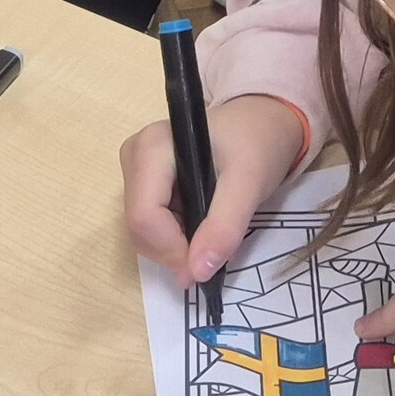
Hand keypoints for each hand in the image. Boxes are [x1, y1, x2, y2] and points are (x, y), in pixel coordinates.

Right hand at [122, 95, 306, 288]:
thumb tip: (198, 271)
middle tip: (213, 254)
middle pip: (139, 225)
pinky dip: (173, 238)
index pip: (144, 214)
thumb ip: (224, 226)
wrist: (259, 124)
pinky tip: (200, 226)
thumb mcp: (249, 182)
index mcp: (153, 146)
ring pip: (141, 230)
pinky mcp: (143, 183)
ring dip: (174, 247)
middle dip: (173, 250)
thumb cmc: (256, 144)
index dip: (171, 249)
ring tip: (210, 234)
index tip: (203, 268)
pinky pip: (149, 225)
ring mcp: (136, 170)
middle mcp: (135, 156)